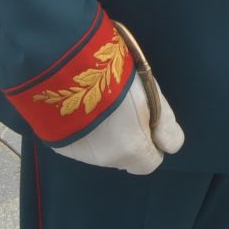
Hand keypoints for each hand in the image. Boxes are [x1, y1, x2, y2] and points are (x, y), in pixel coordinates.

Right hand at [52, 76, 184, 174]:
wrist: (63, 65)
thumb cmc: (114, 76)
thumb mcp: (151, 95)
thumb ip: (166, 125)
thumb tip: (170, 146)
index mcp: (130, 149)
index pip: (150, 163)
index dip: (152, 143)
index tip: (147, 121)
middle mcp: (104, 159)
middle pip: (125, 157)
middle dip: (128, 138)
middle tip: (123, 106)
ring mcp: (78, 153)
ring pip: (101, 151)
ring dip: (105, 135)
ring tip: (100, 103)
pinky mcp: (58, 143)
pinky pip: (79, 142)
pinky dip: (83, 131)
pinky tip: (82, 107)